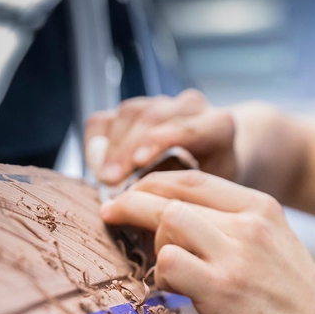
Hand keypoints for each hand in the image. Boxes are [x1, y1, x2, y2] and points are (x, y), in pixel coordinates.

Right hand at [85, 89, 237, 184]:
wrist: (215, 161)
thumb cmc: (215, 184)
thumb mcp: (214, 193)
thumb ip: (192, 195)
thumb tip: (156, 209)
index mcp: (218, 126)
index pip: (188, 127)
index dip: (161, 141)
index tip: (139, 161)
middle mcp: (191, 107)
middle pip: (154, 118)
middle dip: (128, 148)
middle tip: (112, 179)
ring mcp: (160, 104)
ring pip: (130, 113)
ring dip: (112, 146)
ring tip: (103, 176)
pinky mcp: (134, 111)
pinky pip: (108, 118)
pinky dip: (97, 140)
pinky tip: (96, 164)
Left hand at [100, 169, 314, 313]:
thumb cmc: (294, 301)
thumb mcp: (273, 243)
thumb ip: (232, 225)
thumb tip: (173, 217)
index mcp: (259, 206)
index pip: (189, 178)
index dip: (150, 183)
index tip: (129, 196)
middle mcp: (247, 223)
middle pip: (169, 195)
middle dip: (131, 203)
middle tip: (110, 215)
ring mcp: (235, 254)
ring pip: (165, 223)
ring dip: (152, 245)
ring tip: (164, 269)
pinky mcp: (222, 289)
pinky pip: (168, 263)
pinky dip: (160, 276)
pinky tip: (174, 291)